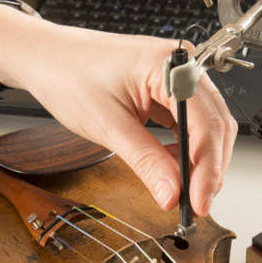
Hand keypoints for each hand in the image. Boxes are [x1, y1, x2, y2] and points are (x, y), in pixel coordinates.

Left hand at [0, 4, 236, 215]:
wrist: (45, 57)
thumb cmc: (67, 74)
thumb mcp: (108, 126)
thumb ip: (146, 161)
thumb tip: (173, 193)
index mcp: (169, 65)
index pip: (206, 123)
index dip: (208, 168)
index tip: (200, 202)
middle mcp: (180, 65)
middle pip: (216, 124)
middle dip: (209, 168)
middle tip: (196, 205)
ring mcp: (177, 75)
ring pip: (207, 126)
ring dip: (200, 161)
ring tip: (186, 192)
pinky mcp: (168, 87)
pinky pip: (190, 122)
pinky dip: (185, 150)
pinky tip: (174, 169)